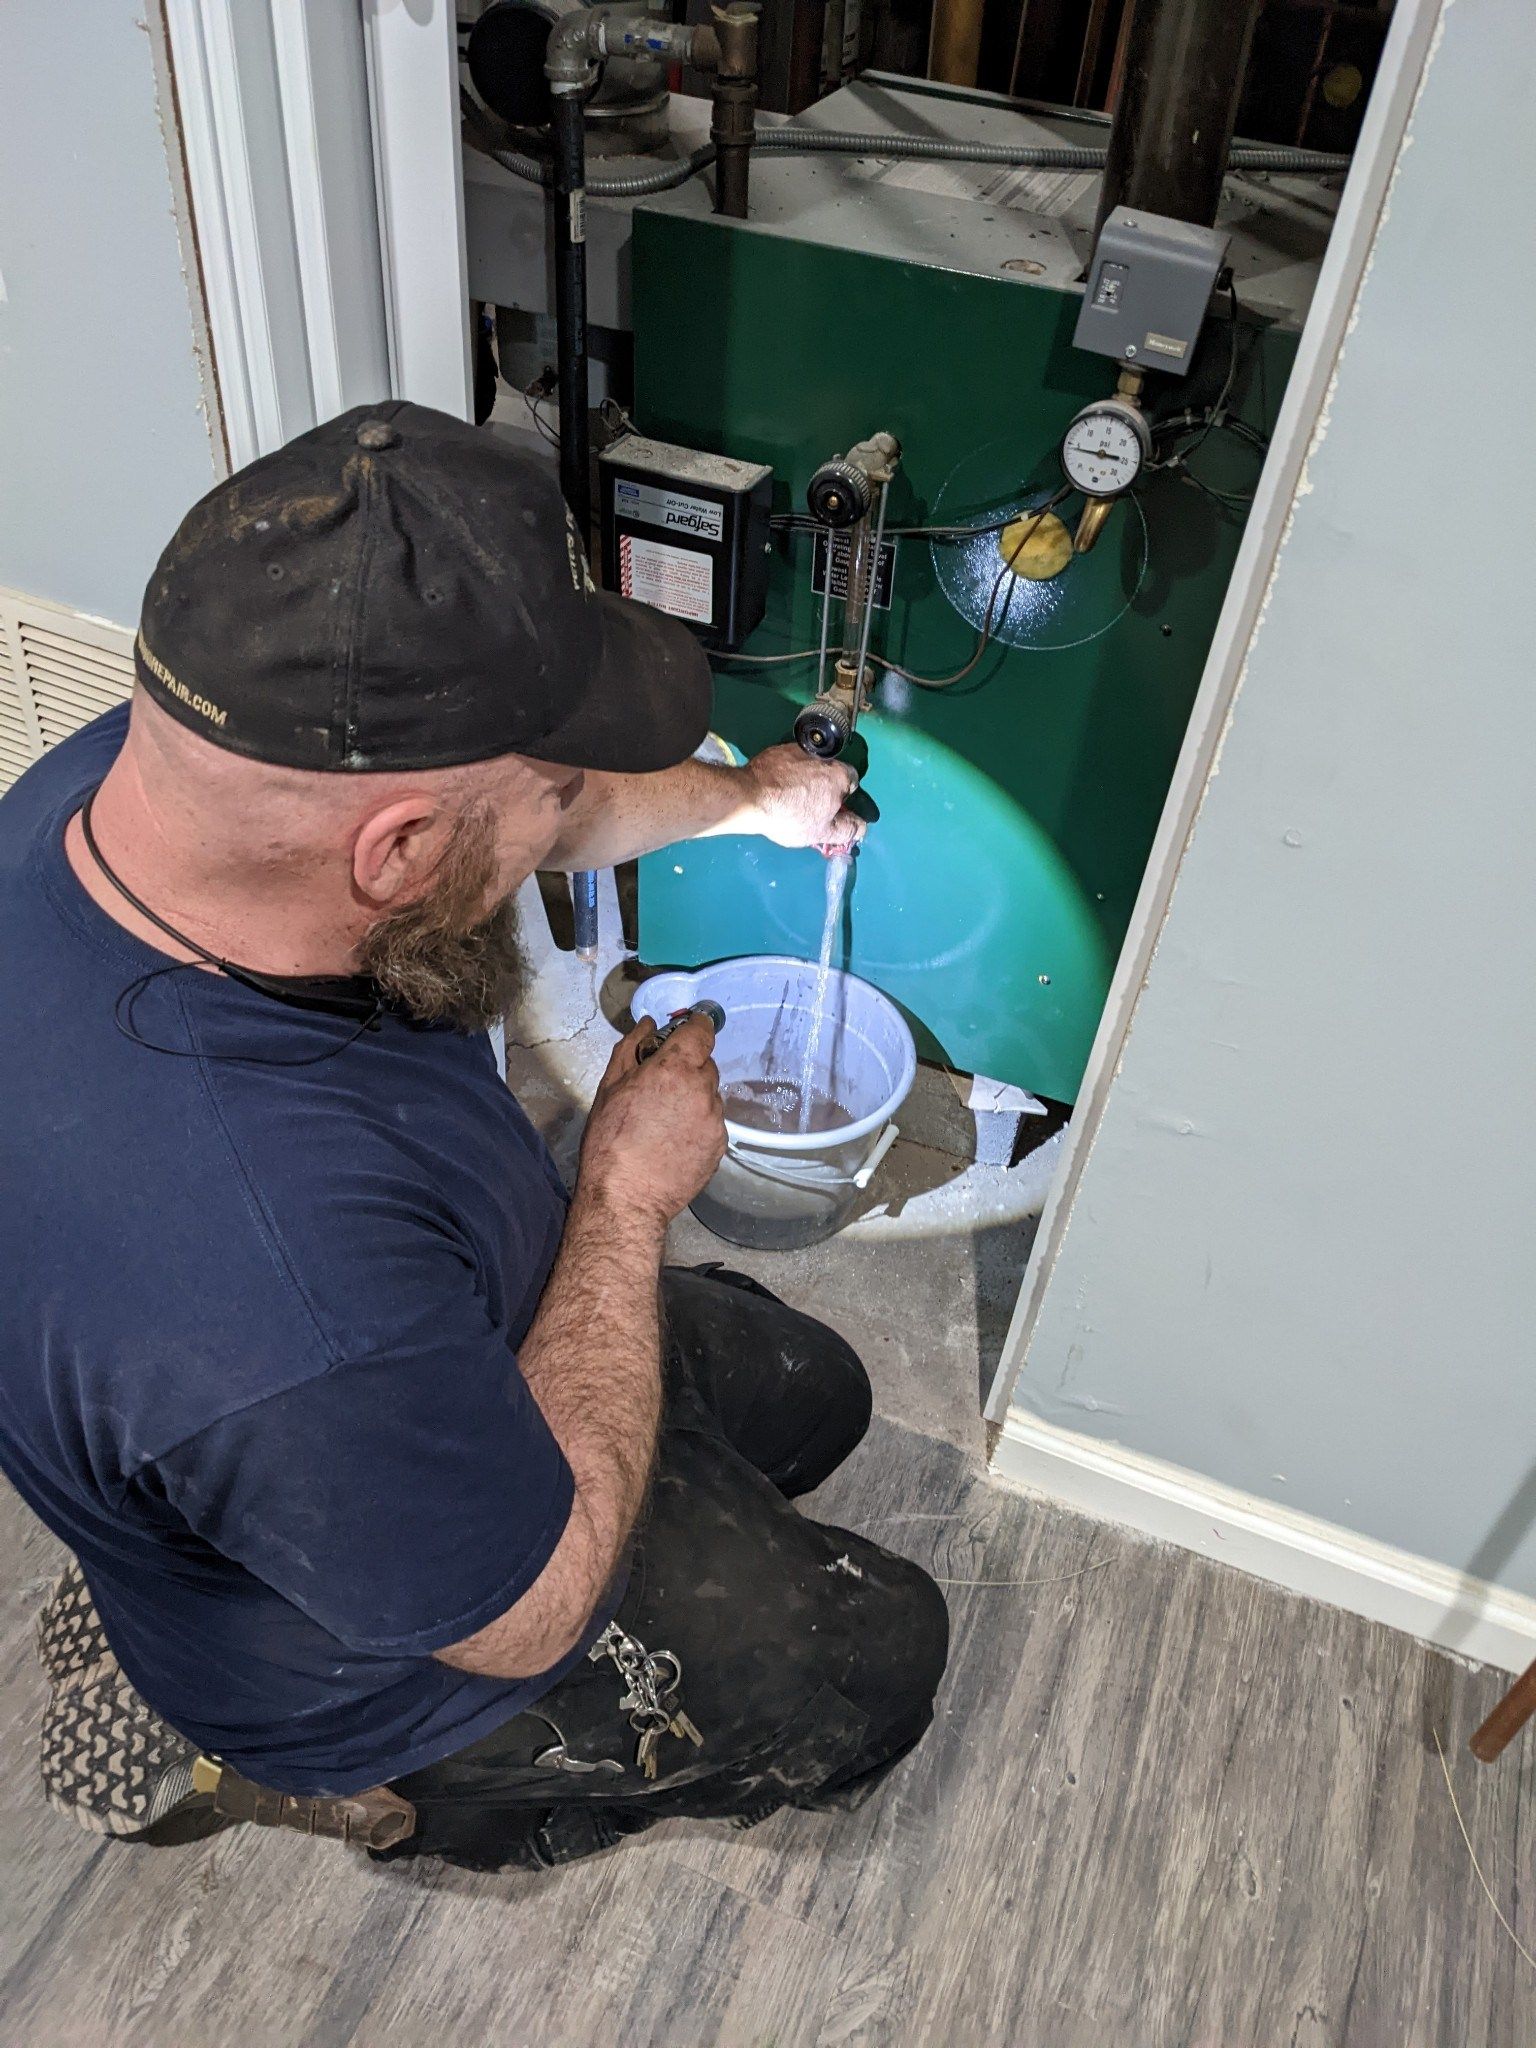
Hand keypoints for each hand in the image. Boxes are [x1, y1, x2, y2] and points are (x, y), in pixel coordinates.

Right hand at [577, 1014, 726, 1227]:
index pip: (701, 1031)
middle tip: (659, 1087)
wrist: (626, 1197)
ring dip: (692, 1098)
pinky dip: (697, 1124)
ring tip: (663, 1121)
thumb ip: (632, 1048)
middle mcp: (702, 1090)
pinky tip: (673, 1140)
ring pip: (709, 1095)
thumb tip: (647, 1025)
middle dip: (686, 1069)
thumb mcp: (610, 1087)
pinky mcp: (720, 1145)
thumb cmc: (610, 1144)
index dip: (695, 1027)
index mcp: (675, 1069)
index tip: (688, 1030)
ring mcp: (714, 1120)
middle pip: (704, 1064)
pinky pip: (712, 1122)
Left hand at [742, 744, 863, 855]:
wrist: (750, 796)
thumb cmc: (790, 816)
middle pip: (830, 772)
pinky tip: (775, 786)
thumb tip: (862, 827)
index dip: (843, 797)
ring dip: (804, 777)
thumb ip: (847, 830)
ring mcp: (798, 749)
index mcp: (839, 775)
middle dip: (824, 786)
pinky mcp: (777, 749)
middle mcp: (823, 756)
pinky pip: (788, 761)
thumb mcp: (822, 832)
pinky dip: (786, 772)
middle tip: (809, 804)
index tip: (831, 808)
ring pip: (809, 765)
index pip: (852, 782)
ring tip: (789, 796)